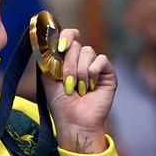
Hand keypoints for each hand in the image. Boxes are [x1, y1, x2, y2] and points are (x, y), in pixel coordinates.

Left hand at [40, 27, 113, 153]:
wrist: (74, 120)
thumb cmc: (59, 102)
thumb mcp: (48, 76)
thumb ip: (48, 56)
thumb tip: (48, 38)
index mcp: (66, 58)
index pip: (68, 35)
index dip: (65, 36)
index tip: (61, 48)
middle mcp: (81, 59)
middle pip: (76, 44)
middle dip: (69, 65)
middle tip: (67, 83)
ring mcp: (95, 65)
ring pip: (88, 51)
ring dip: (80, 72)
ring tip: (79, 89)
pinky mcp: (107, 73)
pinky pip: (101, 60)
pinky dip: (93, 72)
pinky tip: (91, 87)